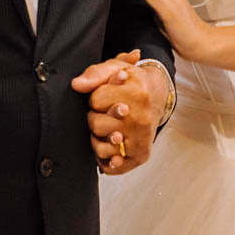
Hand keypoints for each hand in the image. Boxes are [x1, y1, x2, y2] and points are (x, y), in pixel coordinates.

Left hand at [73, 50, 166, 173]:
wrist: (157, 96)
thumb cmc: (132, 83)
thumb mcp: (115, 68)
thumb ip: (95, 74)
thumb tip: (77, 85)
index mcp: (137, 94)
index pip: (96, 100)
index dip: (95, 98)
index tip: (104, 96)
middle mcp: (141, 119)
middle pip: (97, 125)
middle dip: (95, 117)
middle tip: (106, 113)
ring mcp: (142, 140)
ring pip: (101, 148)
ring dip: (97, 138)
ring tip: (106, 128)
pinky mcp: (140, 156)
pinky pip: (112, 166)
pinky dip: (105, 159)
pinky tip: (109, 148)